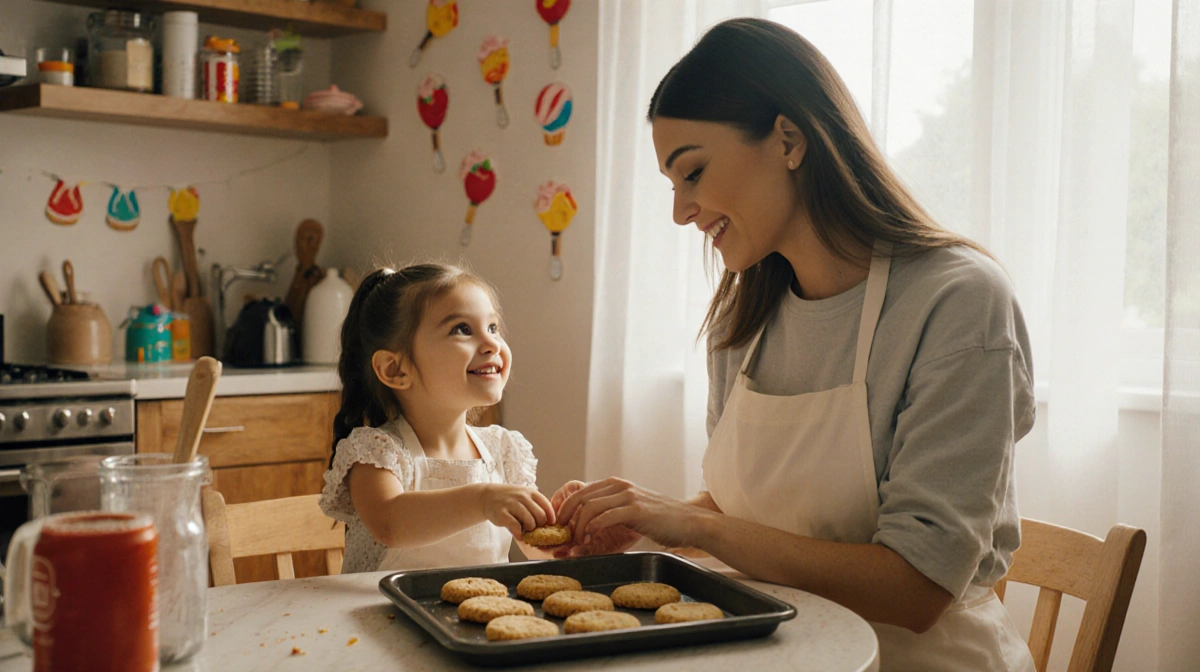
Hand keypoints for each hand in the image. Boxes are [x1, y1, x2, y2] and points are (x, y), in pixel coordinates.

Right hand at [478, 484, 554, 538]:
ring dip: (529, 530)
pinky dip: (519, 534)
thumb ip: (536, 505)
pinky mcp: (501, 514)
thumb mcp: (524, 496)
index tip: (549, 524)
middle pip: (540, 516)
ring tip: (525, 530)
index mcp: (530, 492)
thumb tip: (550, 523)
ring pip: (530, 522)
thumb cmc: (510, 500)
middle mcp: (522, 496)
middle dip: (539, 525)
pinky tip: (518, 534)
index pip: (547, 505)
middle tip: (534, 528)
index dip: (550, 517)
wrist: (487, 496)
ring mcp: (511, 504)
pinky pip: (516, 527)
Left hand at [555, 478, 706, 556]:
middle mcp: (619, 486)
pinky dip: (593, 528)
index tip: (559, 527)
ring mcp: (628, 496)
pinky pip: (605, 516)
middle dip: (566, 517)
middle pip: (580, 497)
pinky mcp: (636, 510)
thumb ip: (611, 512)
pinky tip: (590, 539)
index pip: (580, 492)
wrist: (689, 522)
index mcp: (615, 484)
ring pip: (590, 507)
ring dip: (578, 526)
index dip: (565, 509)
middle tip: (562, 535)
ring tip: (577, 541)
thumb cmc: (660, 521)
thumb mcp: (631, 510)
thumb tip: (586, 529)